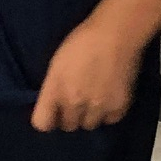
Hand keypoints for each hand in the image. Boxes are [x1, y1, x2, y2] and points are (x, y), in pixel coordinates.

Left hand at [31, 12, 146, 132]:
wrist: (115, 35)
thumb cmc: (82, 42)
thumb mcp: (57, 63)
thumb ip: (52, 88)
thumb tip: (53, 106)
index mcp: (55, 90)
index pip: (42, 123)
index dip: (47, 119)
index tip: (53, 113)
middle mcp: (74, 103)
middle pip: (68, 126)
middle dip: (70, 115)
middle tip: (78, 99)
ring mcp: (97, 107)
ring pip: (89, 125)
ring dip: (90, 115)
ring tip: (95, 97)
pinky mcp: (118, 108)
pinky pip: (109, 121)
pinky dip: (108, 112)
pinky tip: (109, 96)